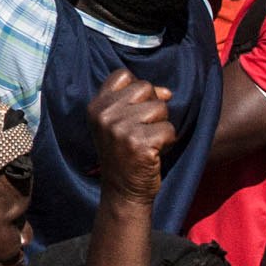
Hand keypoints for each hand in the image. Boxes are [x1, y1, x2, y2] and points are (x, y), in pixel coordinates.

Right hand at [88, 70, 174, 204]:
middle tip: (143, 130)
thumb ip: (136, 100)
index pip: (123, 75)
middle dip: (153, 108)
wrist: (122, 190)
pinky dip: (168, 142)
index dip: (138, 90)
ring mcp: (120, 128)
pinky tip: (154, 153)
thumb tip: (167, 92)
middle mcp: (105, 114)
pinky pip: (169, 129)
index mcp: (96, 106)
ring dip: (161, 126)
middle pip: (146, 88)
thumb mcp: (116, 122)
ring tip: (148, 141)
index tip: (136, 110)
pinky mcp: (139, 143)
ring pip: (161, 108)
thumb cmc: (124, 153)